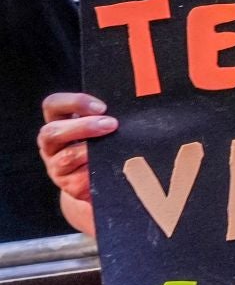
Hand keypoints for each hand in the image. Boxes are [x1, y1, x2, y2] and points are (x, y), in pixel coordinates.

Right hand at [38, 92, 115, 207]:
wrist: (101, 178)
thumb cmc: (103, 143)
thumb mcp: (99, 125)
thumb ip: (104, 114)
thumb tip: (134, 98)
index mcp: (58, 122)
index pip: (52, 105)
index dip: (74, 102)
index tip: (102, 107)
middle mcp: (52, 144)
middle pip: (51, 132)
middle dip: (83, 126)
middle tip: (111, 124)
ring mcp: (56, 167)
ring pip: (66, 157)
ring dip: (91, 150)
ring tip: (112, 147)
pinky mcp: (70, 186)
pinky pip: (81, 179)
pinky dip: (97, 171)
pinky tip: (111, 167)